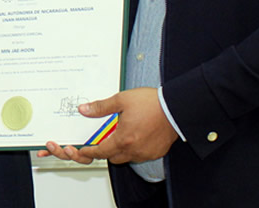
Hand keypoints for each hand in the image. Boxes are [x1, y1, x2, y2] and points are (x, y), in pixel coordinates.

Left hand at [39, 87, 177, 164]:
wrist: (176, 108)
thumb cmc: (152, 103)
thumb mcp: (121, 100)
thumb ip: (101, 107)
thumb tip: (84, 110)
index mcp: (123, 139)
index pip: (99, 152)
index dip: (88, 152)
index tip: (82, 151)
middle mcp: (134, 150)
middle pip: (112, 157)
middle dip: (104, 151)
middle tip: (100, 141)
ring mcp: (146, 153)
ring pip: (126, 158)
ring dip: (119, 150)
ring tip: (119, 136)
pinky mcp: (156, 152)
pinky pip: (140, 155)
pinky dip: (134, 149)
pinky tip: (135, 137)